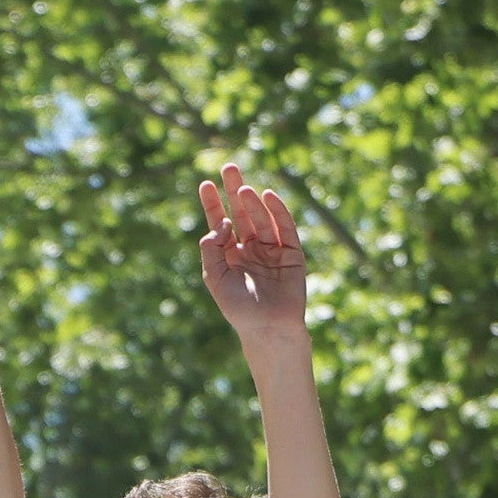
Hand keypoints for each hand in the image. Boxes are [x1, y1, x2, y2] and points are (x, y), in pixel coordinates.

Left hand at [193, 163, 309, 342]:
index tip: (206, 184)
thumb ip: (211, 248)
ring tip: (243, 189)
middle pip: (242, 213)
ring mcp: (272, 250)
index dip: (213, 204)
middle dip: (235, 191)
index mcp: (230, 255)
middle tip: (229, 168)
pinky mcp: (292, 253)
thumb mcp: (215, 277)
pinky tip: (267, 196)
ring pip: (261, 219)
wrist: (268, 329)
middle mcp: (250, 249)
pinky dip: (277, 211)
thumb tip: (221, 222)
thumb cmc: (238, 309)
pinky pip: (285, 227)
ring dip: (253, 202)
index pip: (221, 223)